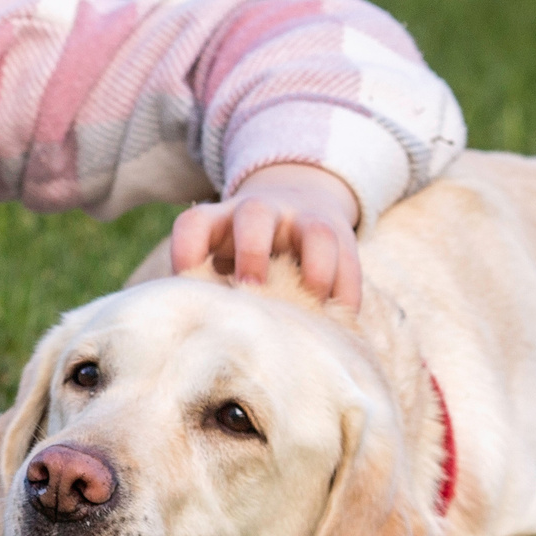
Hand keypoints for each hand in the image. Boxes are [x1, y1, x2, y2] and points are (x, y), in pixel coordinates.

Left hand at [169, 161, 363, 307]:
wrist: (297, 201)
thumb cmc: (242, 254)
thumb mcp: (218, 257)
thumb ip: (209, 286)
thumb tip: (196, 334)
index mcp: (221, 220)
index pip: (195, 223)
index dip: (186, 249)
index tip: (185, 279)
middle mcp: (261, 213)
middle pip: (255, 215)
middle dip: (252, 251)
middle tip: (250, 287)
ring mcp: (303, 221)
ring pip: (315, 233)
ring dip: (315, 269)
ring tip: (313, 302)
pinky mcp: (339, 236)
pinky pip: (349, 259)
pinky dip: (347, 292)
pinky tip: (340, 321)